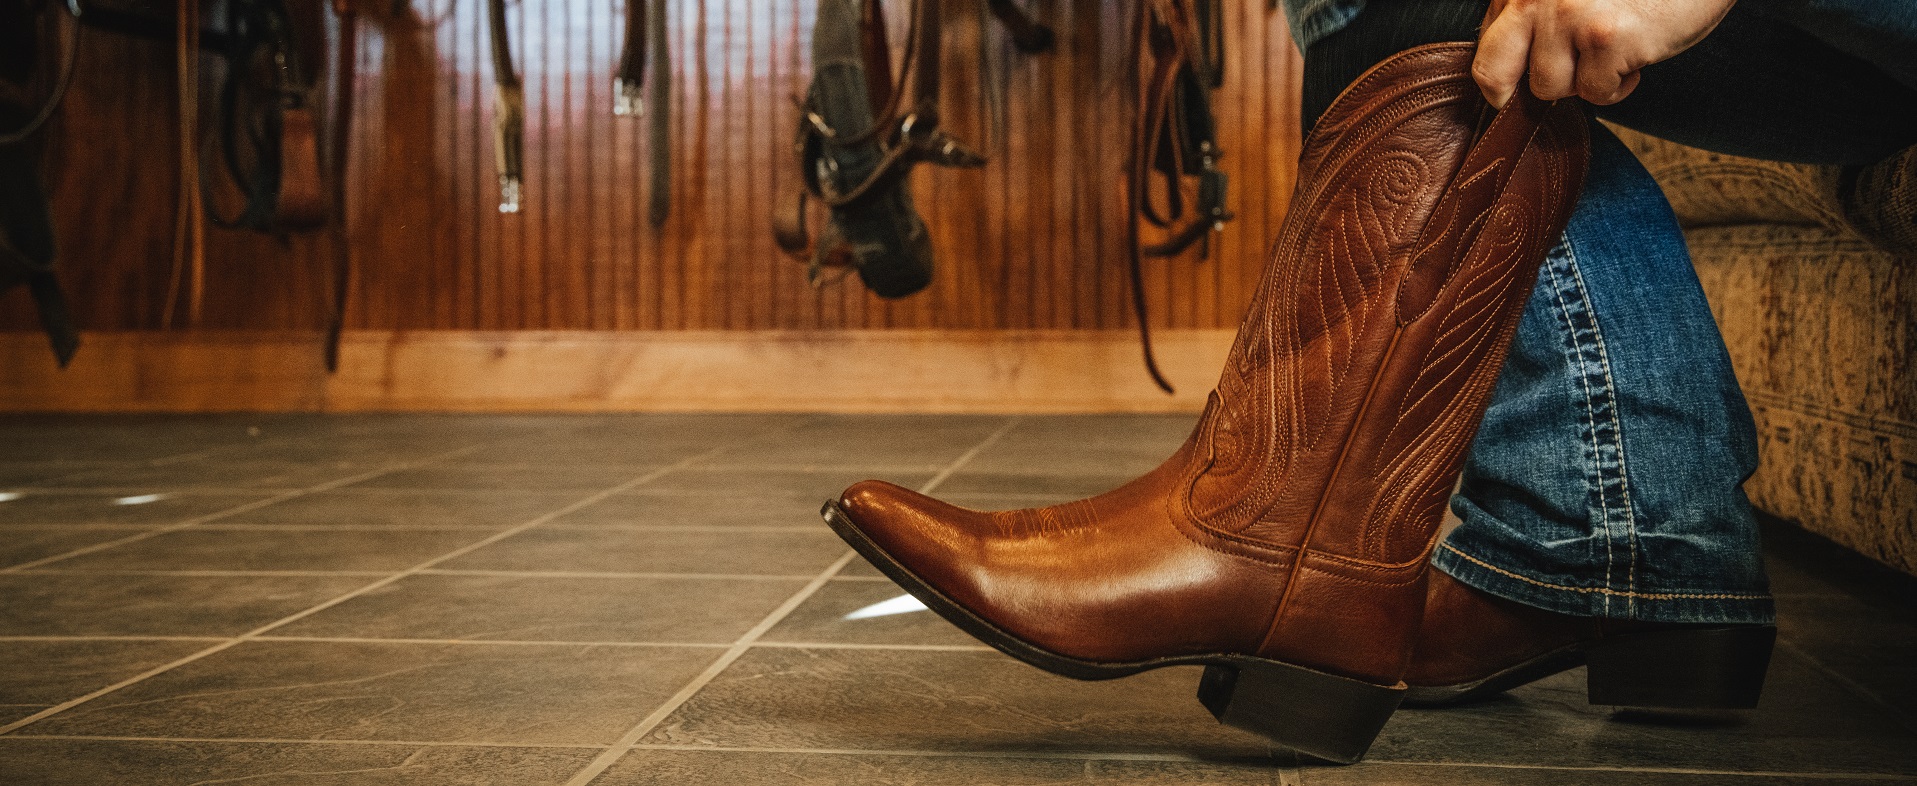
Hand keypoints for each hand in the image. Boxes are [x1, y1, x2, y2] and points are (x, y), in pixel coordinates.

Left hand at [1473, 0, 1736, 107]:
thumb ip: (1528, 15)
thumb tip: (1498, 74)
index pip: (1485, 46)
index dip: (1504, 73)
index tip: (1515, 85)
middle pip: (1492, 74)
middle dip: (1512, 93)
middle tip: (1535, 95)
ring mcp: (1567, 16)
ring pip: (1549, 88)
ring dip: (1582, 82)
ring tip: (1610, 52)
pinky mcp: (1605, 37)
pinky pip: (1595, 94)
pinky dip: (1619, 86)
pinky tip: (1635, 55)